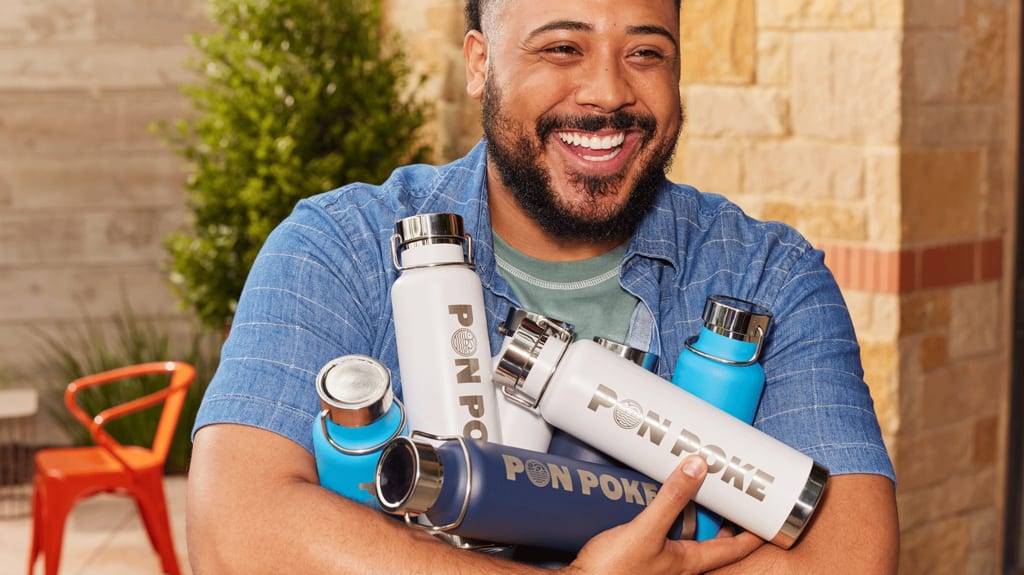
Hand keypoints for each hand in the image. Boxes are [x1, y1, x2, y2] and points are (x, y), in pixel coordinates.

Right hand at [563, 456, 763, 574]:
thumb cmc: (610, 574)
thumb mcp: (645, 530)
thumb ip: (671, 499)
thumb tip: (696, 468)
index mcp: (688, 563)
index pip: (733, 549)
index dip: (754, 533)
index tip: (769, 516)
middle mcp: (677, 566)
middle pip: (712, 543)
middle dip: (724, 521)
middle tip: (732, 497)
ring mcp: (658, 563)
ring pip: (686, 538)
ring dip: (694, 518)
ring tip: (696, 491)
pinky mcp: (637, 556)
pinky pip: (662, 536)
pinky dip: (666, 519)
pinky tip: (653, 504)